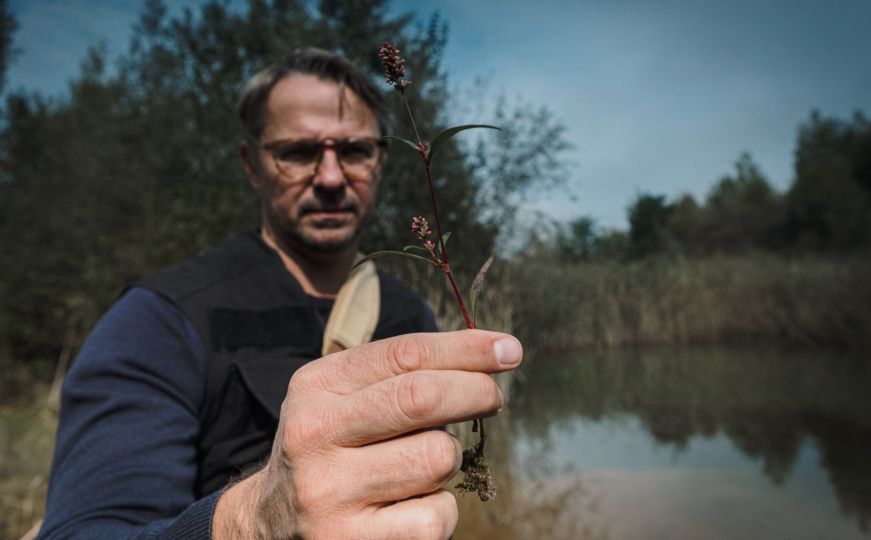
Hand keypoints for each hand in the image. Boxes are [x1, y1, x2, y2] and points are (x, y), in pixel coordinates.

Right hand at [213, 329, 522, 539]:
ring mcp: (329, 494)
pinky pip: (436, 516)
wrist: (270, 525)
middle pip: (422, 399)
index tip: (508, 350)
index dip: (466, 349)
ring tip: (421, 465)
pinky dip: (440, 509)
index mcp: (316, 387)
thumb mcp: (343, 399)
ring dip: (448, 459)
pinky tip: (410, 508)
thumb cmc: (332, 450)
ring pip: (437, 458)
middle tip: (492, 397)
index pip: (405, 354)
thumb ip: (401, 375)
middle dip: (476, 391)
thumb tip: (492, 356)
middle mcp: (314, 435)